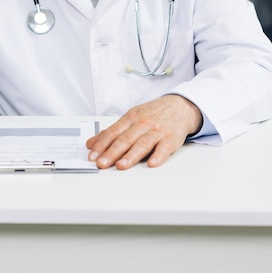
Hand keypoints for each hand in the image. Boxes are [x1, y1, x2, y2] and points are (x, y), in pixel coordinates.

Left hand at [86, 95, 201, 169]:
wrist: (179, 106)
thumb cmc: (153, 114)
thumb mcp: (131, 118)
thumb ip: (112, 132)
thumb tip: (91, 143)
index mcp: (130, 118)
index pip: (112, 132)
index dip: (101, 145)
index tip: (92, 156)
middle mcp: (142, 124)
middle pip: (125, 139)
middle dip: (112, 152)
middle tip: (102, 163)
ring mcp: (157, 131)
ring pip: (142, 143)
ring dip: (131, 155)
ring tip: (121, 165)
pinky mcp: (171, 138)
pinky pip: (164, 148)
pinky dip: (158, 155)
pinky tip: (152, 163)